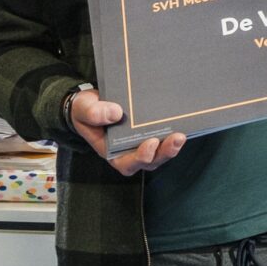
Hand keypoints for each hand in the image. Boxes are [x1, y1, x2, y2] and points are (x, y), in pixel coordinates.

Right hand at [68, 89, 187, 175]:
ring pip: (160, 152)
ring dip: (172, 146)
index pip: (128, 163)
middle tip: (176, 139)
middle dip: (164, 153)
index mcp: (112, 152)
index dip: (141, 157)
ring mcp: (141, 143)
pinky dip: (172, 133)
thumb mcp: (84, 109)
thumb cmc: (86, 110)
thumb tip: (115, 113)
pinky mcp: (150, 132)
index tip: (150, 143)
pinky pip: (164, 138)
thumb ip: (94, 113)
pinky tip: (182, 123)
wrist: (92, 102)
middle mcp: (129, 152)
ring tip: (181, 135)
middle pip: (150, 161)